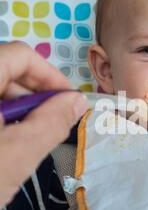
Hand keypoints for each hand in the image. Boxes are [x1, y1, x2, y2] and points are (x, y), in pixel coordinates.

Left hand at [0, 41, 87, 207]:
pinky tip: (3, 147)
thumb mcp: (17, 154)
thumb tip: (78, 101)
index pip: (19, 55)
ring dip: (18, 110)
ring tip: (26, 141)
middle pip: (4, 71)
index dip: (49, 75)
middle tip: (52, 125)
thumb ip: (52, 122)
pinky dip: (0, 121)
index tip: (68, 102)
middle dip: (35, 96)